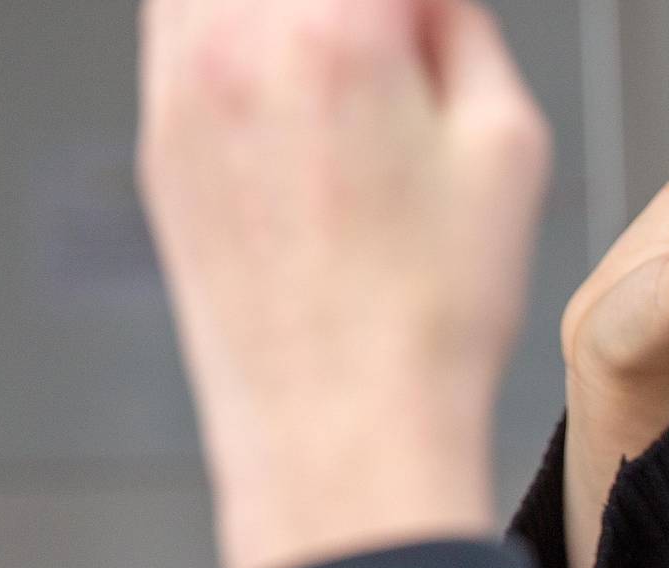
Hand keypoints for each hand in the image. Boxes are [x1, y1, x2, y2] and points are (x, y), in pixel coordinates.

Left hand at [138, 0, 551, 567]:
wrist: (341, 425)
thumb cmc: (429, 315)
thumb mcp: (508, 147)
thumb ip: (464, 31)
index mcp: (337, 33)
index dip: (424, 3)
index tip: (438, 17)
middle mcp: (237, 45)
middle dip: (361, 10)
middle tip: (400, 37)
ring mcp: (182, 90)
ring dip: (291, 13)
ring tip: (344, 57)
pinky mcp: (160, 139)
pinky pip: (179, 26)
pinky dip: (232, 25)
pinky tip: (289, 70)